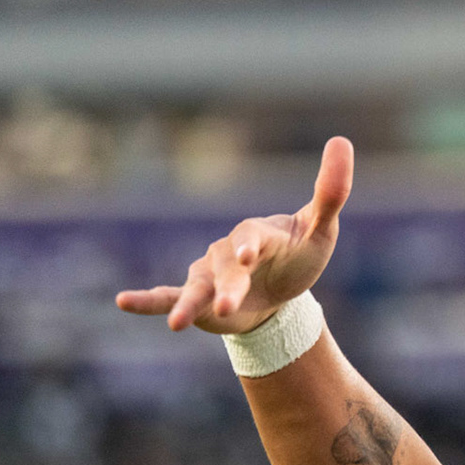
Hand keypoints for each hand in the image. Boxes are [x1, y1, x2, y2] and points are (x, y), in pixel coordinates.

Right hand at [115, 137, 353, 334]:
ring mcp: (209, 274)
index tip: (247, 258)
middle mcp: (226, 252)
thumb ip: (330, 191)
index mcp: (255, 235)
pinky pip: (168, 296)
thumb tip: (341, 141)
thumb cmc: (299, 253)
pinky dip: (148, 300)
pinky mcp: (200, 299)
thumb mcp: (320, 227)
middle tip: (226, 305)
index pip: (250, 238)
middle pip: (225, 270)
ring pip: (197, 288)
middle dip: (227, 287)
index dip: (247, 246)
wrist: (282, 288)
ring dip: (189, 304)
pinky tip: (123, 302)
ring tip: (177, 323)